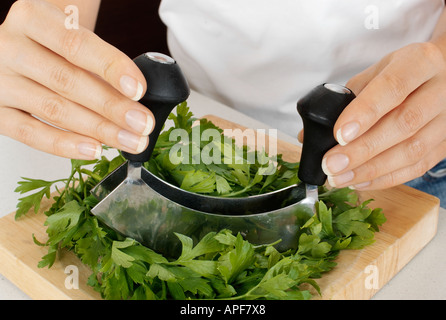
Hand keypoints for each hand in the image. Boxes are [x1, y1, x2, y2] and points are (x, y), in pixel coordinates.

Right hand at [0, 0, 153, 159]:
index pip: (76, 44)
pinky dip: (65, 145)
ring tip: (129, 140)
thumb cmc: (52, 46)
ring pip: (53, 110)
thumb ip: (100, 62)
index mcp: (33, 18)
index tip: (138, 90)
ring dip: (98, 130)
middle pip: (67, 81)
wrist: (21, 51)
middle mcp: (10, 46)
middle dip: (112, 107)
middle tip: (142, 123)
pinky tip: (94, 149)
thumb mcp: (73, 38)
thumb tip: (136, 100)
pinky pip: (30, 134)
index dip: (111, 68)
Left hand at [321, 42, 445, 189]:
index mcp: (421, 62)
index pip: (393, 87)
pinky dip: (386, 178)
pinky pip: (419, 166)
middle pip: (404, 123)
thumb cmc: (404, 73)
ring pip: (413, 150)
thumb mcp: (376, 72)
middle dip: (363, 150)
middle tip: (332, 165)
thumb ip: (346, 100)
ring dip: (371, 170)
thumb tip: (310, 135)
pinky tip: (360, 181)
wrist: (444, 73)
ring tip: (340, 178)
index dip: (365, 113)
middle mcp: (442, 88)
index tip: (339, 135)